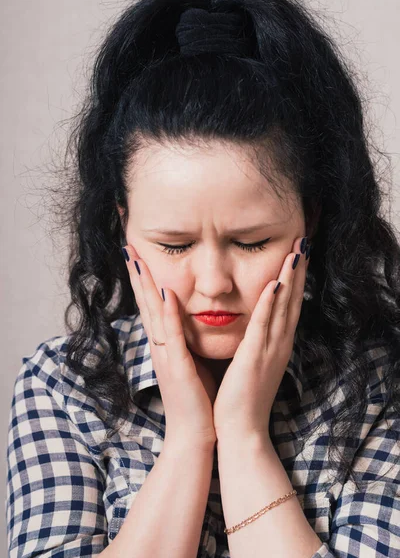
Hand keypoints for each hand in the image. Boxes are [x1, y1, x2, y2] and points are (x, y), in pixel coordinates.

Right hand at [122, 245, 216, 451]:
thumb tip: (194, 321)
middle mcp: (161, 348)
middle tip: (128, 247)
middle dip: (137, 275)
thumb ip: (188, 341)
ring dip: (145, 286)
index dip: (145, 281)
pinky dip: (168, 314)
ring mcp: (166, 357)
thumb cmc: (198, 400)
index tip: (139, 256)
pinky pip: (172, 336)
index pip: (153, 306)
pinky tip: (165, 293)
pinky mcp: (177, 368)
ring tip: (137, 260)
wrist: (197, 437)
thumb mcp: (192, 363)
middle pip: (146, 304)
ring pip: (154, 314)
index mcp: (166, 346)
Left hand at [212, 236, 309, 445]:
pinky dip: (269, 304)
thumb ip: (255, 343)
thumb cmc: (242, 399)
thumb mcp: (252, 364)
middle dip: (298, 270)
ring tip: (296, 252)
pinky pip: (263, 326)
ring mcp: (270, 350)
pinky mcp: (254, 357)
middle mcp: (279, 344)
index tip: (297, 254)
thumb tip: (252, 325)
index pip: (289, 305)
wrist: (241, 432)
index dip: (294, 279)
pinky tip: (274, 284)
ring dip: (290, 279)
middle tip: (304, 242)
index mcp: (276, 345)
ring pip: (283, 308)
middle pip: (292, 300)